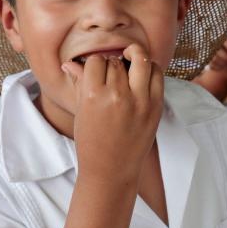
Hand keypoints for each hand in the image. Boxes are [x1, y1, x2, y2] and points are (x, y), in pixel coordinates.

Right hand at [63, 44, 163, 174]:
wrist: (111, 170)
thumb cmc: (91, 142)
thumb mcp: (81, 112)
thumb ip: (79, 84)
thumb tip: (69, 63)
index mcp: (93, 96)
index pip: (96, 61)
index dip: (95, 64)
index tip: (96, 72)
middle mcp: (117, 96)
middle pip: (116, 61)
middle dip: (112, 64)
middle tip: (112, 75)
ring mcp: (140, 100)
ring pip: (139, 60)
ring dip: (133, 58)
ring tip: (129, 62)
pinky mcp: (155, 106)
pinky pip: (157, 73)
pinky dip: (150, 69)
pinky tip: (142, 75)